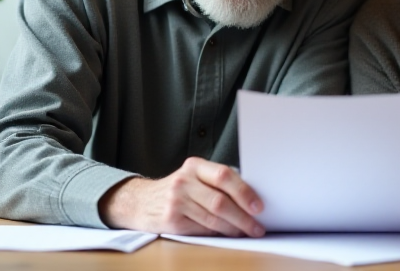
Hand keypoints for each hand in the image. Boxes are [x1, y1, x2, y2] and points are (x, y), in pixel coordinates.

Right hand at [98, 157, 265, 236]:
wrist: (140, 201)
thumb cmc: (177, 190)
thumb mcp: (194, 177)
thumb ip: (217, 183)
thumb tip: (252, 198)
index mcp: (194, 166)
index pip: (224, 175)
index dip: (244, 191)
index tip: (259, 206)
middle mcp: (183, 181)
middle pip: (220, 200)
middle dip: (243, 216)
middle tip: (257, 226)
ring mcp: (175, 201)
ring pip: (213, 218)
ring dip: (234, 228)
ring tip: (247, 232)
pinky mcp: (171, 220)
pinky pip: (202, 229)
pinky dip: (218, 233)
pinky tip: (227, 234)